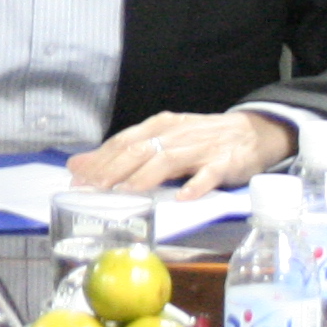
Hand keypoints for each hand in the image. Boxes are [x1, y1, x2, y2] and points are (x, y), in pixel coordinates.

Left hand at [69, 110, 292, 197]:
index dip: (99, 160)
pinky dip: (195, 186)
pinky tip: (183, 199)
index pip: (122, 142)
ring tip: (126, 192)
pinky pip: (208, 175)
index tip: (77, 179)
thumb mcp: (161, 139)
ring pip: (167, 160)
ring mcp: (199, 148)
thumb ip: (123, 153)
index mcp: (157, 127)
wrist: (249, 132)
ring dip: (144, 177)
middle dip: (113, 170)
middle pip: (138, 150)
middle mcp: (174, 134)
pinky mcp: (223, 163)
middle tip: (92, 190)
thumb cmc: (199, 139)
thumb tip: (79, 166)